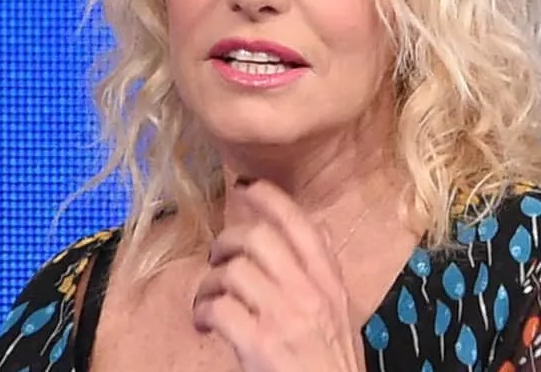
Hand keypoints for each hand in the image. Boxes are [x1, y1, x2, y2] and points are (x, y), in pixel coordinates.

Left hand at [192, 179, 361, 371]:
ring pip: (232, 270)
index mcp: (331, 284)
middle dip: (227, 241)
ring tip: (208, 300)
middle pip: (259, 238)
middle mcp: (310, 293)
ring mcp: (285, 317)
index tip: (246, 186)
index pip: (300, 224)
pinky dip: (202, 311)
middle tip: (217, 259)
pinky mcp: (259, 344)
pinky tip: (204, 325)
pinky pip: (217, 307)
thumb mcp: (339, 316)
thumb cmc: (331, 367)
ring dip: (209, 282)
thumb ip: (319, 278)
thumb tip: (300, 236)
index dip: (270, 198)